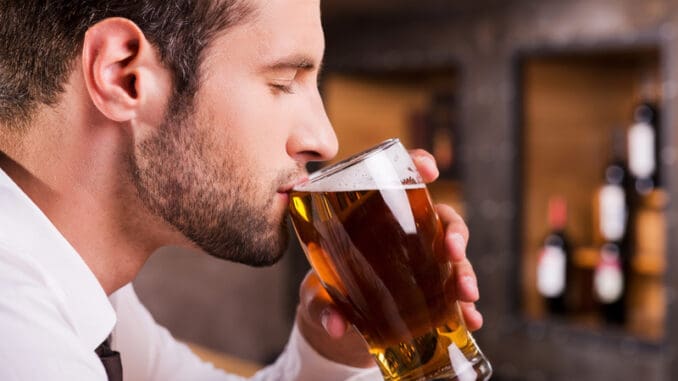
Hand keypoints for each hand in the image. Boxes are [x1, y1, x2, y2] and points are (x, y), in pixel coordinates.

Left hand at [295, 149, 481, 366]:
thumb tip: (336, 326)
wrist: (338, 325)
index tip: (429, 170)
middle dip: (455, 232)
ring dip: (465, 272)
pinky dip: (465, 308)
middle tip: (453, 251)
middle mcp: (405, 235)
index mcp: (375, 218)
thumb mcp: (317, 298)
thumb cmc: (324, 295)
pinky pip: (455, 295)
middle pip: (441, 219)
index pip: (401, 180)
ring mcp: (422, 263)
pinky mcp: (431, 293)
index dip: (419, 165)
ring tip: (467, 295)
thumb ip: (323, 307)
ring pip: (454, 257)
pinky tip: (472, 319)